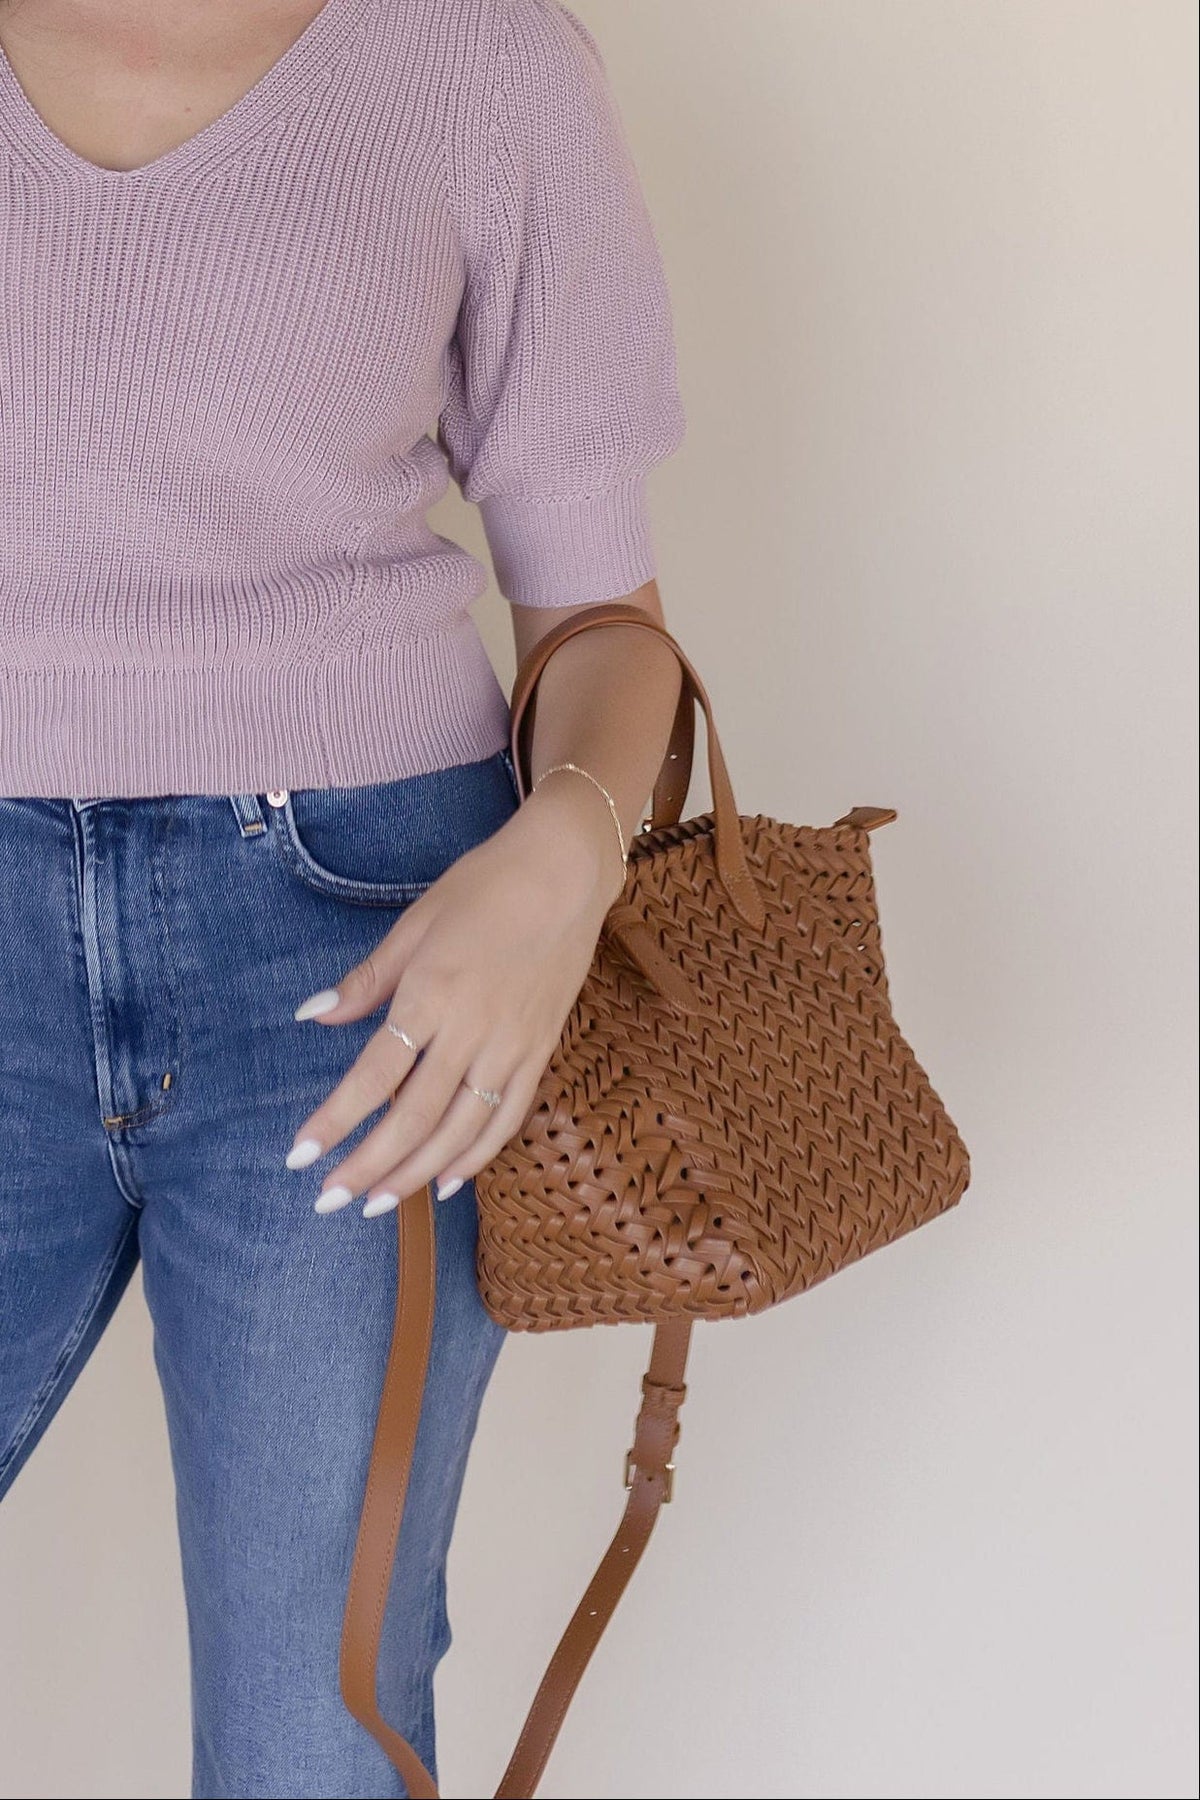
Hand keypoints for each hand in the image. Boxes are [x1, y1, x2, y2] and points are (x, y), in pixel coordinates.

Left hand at [284, 776, 623, 1217]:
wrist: (566, 872)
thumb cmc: (485, 886)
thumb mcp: (415, 922)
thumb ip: (366, 979)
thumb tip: (312, 1016)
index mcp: (431, 993)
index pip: (375, 1074)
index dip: (336, 1120)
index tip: (300, 1155)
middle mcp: (471, 1029)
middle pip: (415, 1117)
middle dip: (369, 1165)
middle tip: (329, 1200)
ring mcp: (511, 1045)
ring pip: (461, 1129)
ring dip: (416, 1173)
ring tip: (377, 1204)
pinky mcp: (540, 1050)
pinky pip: (506, 1117)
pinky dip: (476, 1156)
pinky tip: (447, 1183)